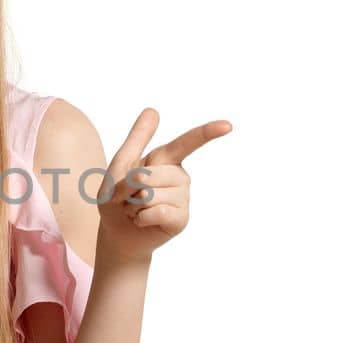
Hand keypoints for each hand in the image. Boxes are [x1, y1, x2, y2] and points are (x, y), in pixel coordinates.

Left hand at [94, 110, 231, 264]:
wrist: (116, 232)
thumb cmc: (118, 197)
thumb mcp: (120, 165)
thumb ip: (137, 139)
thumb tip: (153, 110)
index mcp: (166, 159)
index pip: (188, 143)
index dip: (207, 133)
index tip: (228, 126)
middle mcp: (179, 176)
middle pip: (149, 175)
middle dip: (126, 188)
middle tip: (126, 197)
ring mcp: (183, 198)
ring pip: (151, 195)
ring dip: (132, 205)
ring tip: (135, 210)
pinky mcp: (181, 218)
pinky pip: (159, 212)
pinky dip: (141, 218)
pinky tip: (142, 220)